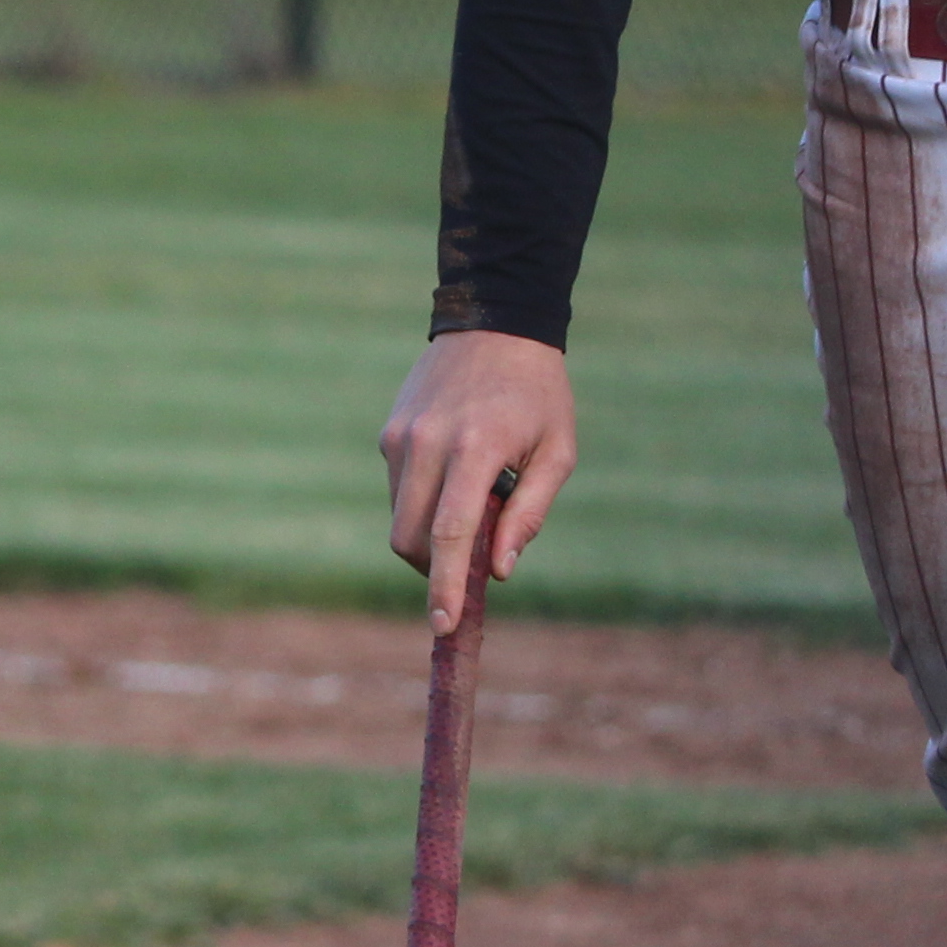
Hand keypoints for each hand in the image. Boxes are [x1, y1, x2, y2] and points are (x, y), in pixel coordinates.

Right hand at [379, 328, 574, 634]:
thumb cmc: (538, 394)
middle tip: (472, 565)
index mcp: (476, 448)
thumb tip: (500, 570)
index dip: (446, 585)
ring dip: (431, 535)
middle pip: (410, 538)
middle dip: (435, 569)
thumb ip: (529, 512)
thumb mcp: (558, 450)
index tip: (443, 624)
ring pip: (400, 518)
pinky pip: (399, 490)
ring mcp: (402, 436)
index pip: (451, 533)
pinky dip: (423, 503)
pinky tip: (457, 473)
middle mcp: (429, 443)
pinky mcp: (388, 432)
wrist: (496, 322)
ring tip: (477, 499)